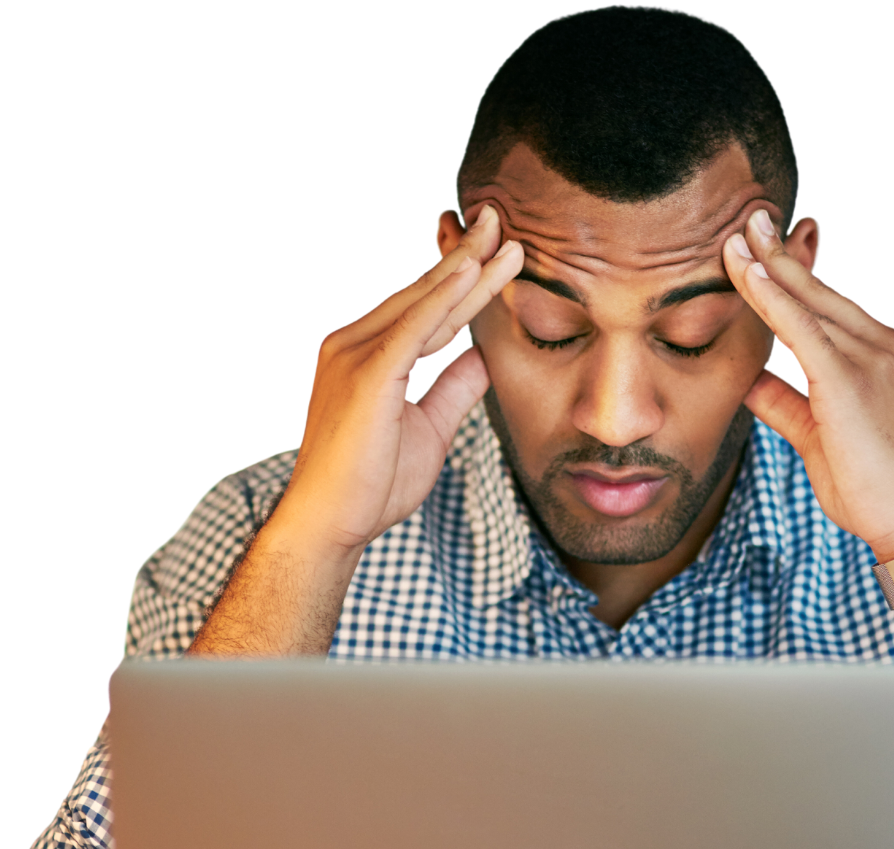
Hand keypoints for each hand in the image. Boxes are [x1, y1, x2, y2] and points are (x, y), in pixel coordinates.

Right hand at [271, 205, 523, 556]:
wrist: (331, 522)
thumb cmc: (372, 483)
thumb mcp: (431, 428)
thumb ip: (454, 388)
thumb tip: (484, 357)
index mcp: (370, 355)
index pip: (430, 311)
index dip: (466, 282)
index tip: (499, 253)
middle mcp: (355, 344)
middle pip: (425, 295)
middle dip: (466, 258)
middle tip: (500, 220)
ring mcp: (354, 355)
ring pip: (421, 304)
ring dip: (464, 269)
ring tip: (499, 237)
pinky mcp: (365, 375)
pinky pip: (411, 330)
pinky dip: (441, 300)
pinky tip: (469, 274)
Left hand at [724, 209, 893, 562]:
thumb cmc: (872, 488)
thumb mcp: (818, 436)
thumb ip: (784, 403)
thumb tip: (747, 381)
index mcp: (887, 356)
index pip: (831, 308)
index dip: (796, 277)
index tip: (767, 247)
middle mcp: (887, 347)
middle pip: (822, 293)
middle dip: (782, 254)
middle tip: (750, 218)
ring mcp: (875, 359)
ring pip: (811, 305)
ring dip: (770, 268)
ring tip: (739, 235)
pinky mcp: (851, 380)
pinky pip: (804, 330)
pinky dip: (774, 300)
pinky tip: (750, 274)